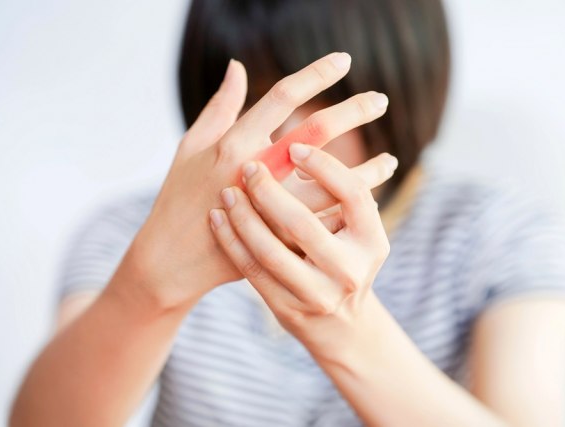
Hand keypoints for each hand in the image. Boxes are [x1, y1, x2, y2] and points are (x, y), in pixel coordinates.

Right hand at [126, 53, 391, 310]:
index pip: (281, 97)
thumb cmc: (180, 197)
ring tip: (392, 160)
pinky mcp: (279, 238)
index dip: (315, 74)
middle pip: (314, 133)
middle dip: (352, 111)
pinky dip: (350, 208)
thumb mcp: (190, 146)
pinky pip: (325, 221)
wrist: (173, 258)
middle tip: (381, 99)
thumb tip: (237, 66)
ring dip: (367, 170)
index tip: (344, 60)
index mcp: (232, 144)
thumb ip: (219, 107)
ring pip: (331, 183)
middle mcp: (255, 171)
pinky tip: (370, 199)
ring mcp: (270, 207)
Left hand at [209, 143, 394, 357]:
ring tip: (227, 192)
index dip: (324, 167)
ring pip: (272, 251)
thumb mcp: (359, 234)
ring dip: (244, 217)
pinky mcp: (288, 309)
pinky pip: (253, 271)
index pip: (353, 195)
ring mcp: (319, 294)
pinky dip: (232, 242)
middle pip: (303, 225)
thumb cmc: (344, 261)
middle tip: (248, 167)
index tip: (293, 146)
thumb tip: (310, 139)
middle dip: (270, 192)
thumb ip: (342, 197)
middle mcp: (350, 270)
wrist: (341, 327)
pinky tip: (218, 218)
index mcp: (373, 241)